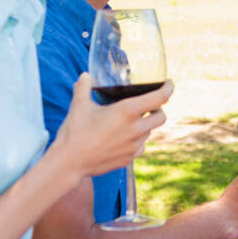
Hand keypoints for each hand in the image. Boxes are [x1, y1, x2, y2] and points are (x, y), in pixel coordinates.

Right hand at [51, 74, 171, 177]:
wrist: (69, 163)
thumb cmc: (74, 132)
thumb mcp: (79, 105)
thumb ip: (84, 87)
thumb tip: (86, 75)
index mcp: (127, 112)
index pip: (160, 97)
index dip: (168, 88)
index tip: (168, 83)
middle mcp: (135, 129)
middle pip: (161, 116)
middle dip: (158, 109)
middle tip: (148, 105)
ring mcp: (134, 146)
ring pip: (149, 132)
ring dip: (145, 125)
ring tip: (130, 121)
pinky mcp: (129, 159)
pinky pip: (140, 146)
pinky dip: (136, 140)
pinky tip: (123, 137)